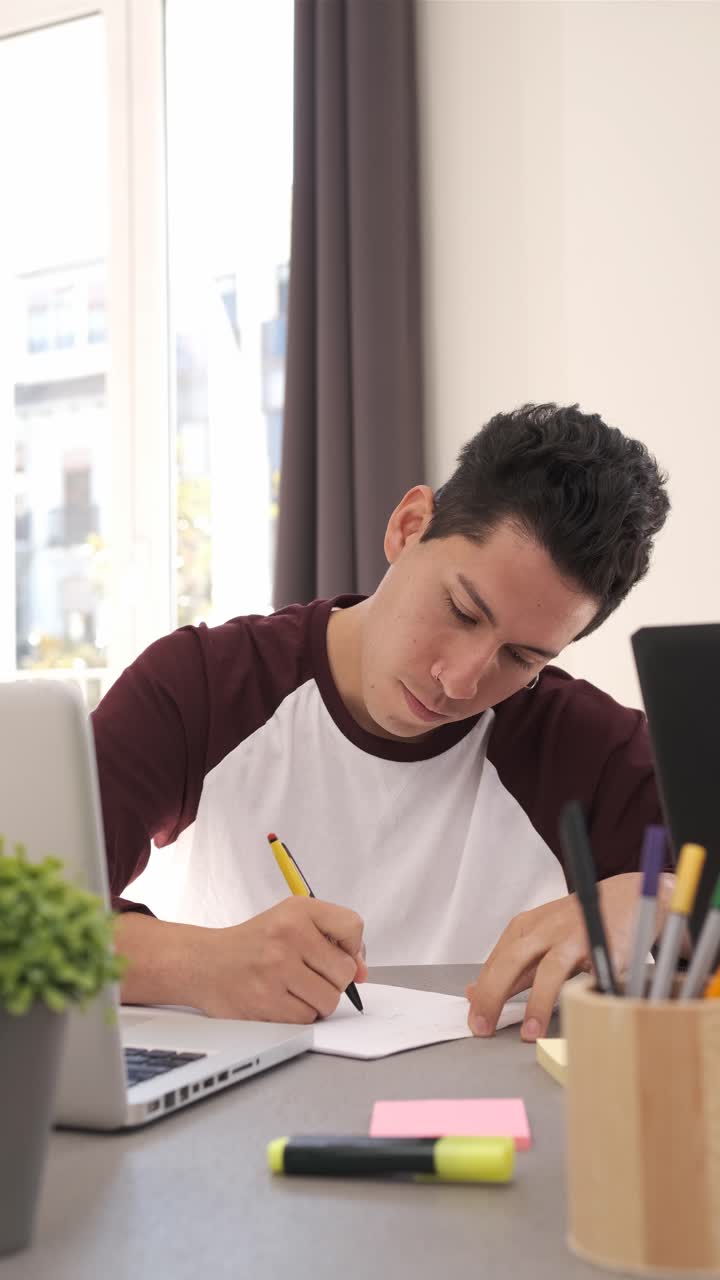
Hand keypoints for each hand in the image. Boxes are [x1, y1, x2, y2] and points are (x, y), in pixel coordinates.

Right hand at [190, 896, 366, 1021]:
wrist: (205, 963)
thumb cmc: (256, 943)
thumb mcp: (292, 921)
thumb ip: (333, 939)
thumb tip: (362, 972)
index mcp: (297, 910)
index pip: (352, 926)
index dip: (353, 947)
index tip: (339, 954)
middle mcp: (287, 935)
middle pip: (345, 972)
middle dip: (333, 980)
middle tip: (308, 974)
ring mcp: (276, 969)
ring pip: (328, 1000)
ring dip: (316, 1001)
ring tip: (293, 987)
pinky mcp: (266, 1002)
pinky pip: (306, 1018)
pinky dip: (298, 1014)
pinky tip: (280, 999)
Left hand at [465, 871, 674, 1041]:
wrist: (623, 898)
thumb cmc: (576, 925)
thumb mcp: (537, 940)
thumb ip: (509, 967)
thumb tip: (473, 993)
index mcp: (525, 928)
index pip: (495, 963)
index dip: (482, 994)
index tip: (474, 1021)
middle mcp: (545, 929)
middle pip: (512, 961)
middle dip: (493, 996)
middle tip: (483, 1027)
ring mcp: (574, 936)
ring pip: (549, 970)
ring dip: (537, 1004)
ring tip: (529, 1034)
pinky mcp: (602, 946)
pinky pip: (589, 976)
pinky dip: (581, 997)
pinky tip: (574, 1017)